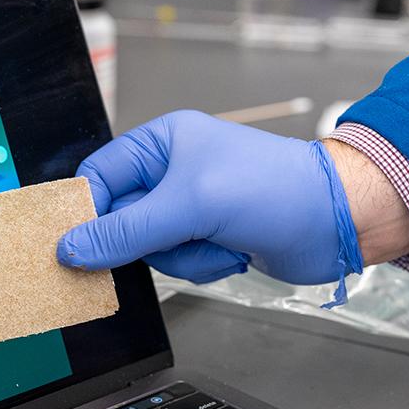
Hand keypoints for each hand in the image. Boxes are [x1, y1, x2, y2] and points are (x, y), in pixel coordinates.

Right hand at [56, 110, 362, 289]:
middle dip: (147, 240)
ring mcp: (190, 207)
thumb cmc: (273, 190)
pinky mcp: (208, 237)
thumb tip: (72, 248)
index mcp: (162, 143)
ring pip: (148, 248)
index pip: (99, 176)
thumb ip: (125, 230)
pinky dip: (202, 265)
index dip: (87, 210)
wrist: (337, 222)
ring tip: (218, 243)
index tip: (76, 244)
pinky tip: (232, 252)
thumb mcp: (189, 206)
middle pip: (120, 218)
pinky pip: (178, 262)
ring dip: (182, 257)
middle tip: (172, 240)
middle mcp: (172, 172)